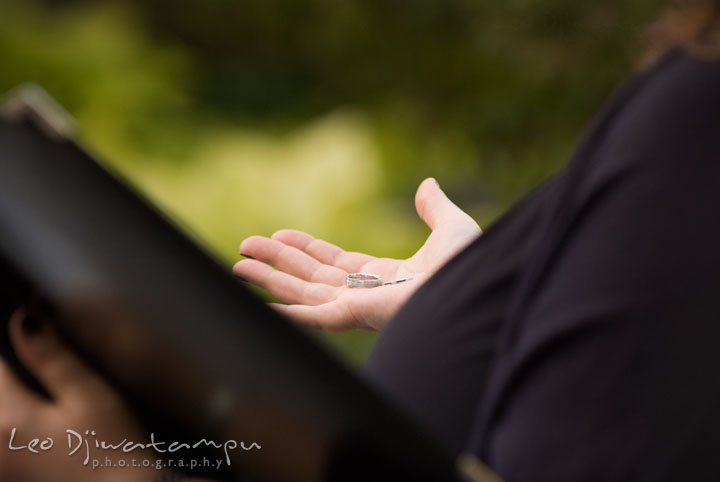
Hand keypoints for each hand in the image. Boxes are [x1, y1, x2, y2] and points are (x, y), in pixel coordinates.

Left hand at [0, 310, 212, 481]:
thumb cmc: (112, 451)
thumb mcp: (89, 395)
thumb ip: (50, 357)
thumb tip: (23, 321)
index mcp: (6, 417)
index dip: (12, 346)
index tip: (28, 336)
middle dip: (10, 376)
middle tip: (41, 378)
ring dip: (12, 397)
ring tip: (45, 402)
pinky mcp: (10, 478)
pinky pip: (4, 444)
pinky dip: (13, 426)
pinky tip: (39, 430)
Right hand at [233, 177, 480, 330]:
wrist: (476, 289)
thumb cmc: (472, 269)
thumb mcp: (452, 229)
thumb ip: (435, 208)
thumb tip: (427, 183)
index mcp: (385, 277)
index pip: (334, 263)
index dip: (304, 249)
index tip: (278, 236)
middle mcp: (366, 294)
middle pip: (310, 278)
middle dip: (276, 264)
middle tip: (243, 248)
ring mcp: (357, 307)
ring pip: (303, 294)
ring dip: (270, 282)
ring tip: (237, 266)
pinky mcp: (353, 317)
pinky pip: (311, 318)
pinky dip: (283, 314)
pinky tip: (257, 307)